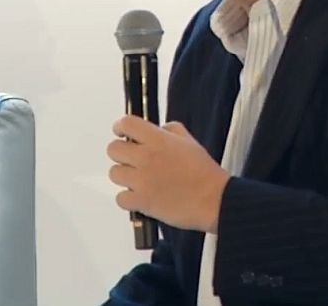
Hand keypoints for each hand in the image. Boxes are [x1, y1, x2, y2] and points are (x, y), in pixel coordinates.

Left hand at [107, 115, 229, 232]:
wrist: (214, 200)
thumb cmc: (204, 172)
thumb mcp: (189, 141)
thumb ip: (170, 130)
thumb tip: (156, 129)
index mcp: (157, 140)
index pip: (126, 124)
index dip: (120, 127)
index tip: (121, 132)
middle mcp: (145, 157)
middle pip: (113, 149)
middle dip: (121, 153)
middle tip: (132, 160)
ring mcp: (141, 180)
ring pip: (114, 173)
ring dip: (124, 176)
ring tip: (138, 180)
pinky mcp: (141, 202)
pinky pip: (120, 198)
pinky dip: (128, 198)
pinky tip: (139, 196)